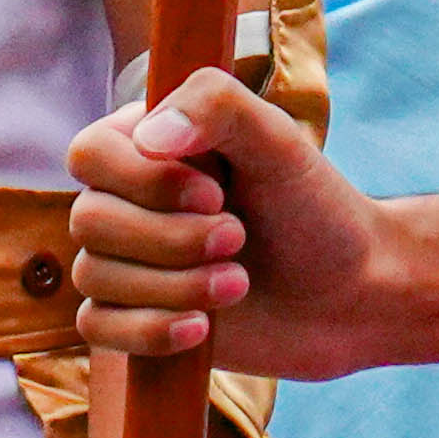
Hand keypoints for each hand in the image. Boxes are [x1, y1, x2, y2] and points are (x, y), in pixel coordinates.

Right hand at [68, 69, 389, 379]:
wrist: (350, 294)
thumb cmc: (316, 209)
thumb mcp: (281, 142)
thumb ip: (219, 107)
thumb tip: (149, 136)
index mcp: (148, 143)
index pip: (91, 154)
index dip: (144, 182)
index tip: (217, 194)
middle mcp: (127, 198)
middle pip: (88, 220)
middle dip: (169, 240)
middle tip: (239, 239)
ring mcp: (126, 259)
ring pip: (94, 276)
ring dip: (173, 286)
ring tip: (239, 283)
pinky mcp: (134, 315)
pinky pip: (99, 328)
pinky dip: (150, 330)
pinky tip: (202, 328)